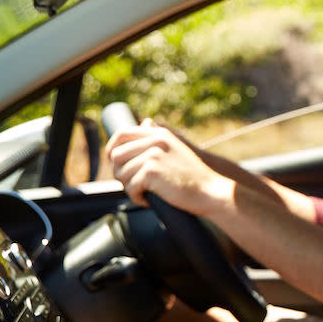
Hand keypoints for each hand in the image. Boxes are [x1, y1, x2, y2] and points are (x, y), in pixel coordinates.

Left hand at [106, 121, 231, 217]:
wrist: (210, 191)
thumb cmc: (194, 175)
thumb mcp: (176, 148)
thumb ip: (158, 137)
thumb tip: (145, 122)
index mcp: (160, 134)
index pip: (122, 134)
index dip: (112, 149)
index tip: (115, 162)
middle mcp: (155, 141)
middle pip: (116, 156)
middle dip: (121, 173)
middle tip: (136, 184)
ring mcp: (153, 155)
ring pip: (121, 174)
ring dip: (130, 188)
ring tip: (146, 193)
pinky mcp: (152, 172)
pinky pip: (130, 188)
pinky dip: (137, 198)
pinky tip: (150, 199)